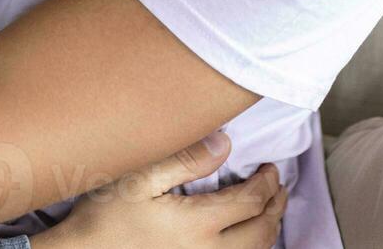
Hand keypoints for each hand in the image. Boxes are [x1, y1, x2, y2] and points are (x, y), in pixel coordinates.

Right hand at [55, 133, 284, 248]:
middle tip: (278, 185)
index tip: (269, 167)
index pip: (250, 202)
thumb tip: (225, 144)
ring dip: (269, 228)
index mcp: (198, 225)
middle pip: (261, 230)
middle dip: (275, 205)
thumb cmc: (105, 217)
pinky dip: (253, 248)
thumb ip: (185, 161)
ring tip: (270, 209)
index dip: (266, 183)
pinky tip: (248, 238)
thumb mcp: (139, 178)